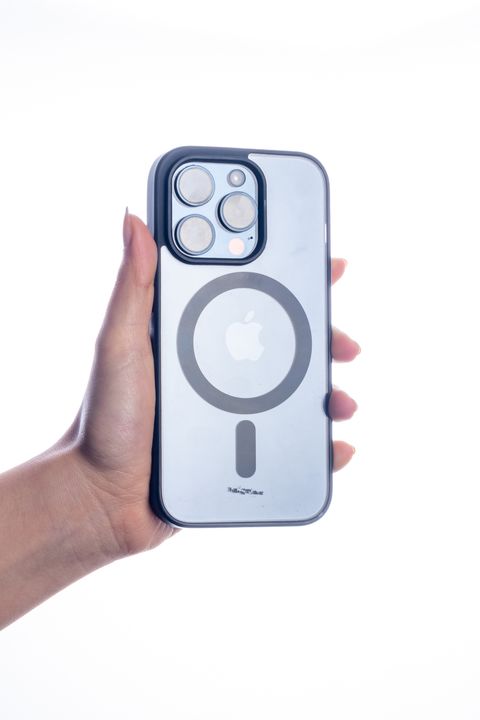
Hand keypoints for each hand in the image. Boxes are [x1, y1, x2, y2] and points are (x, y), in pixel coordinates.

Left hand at [69, 212, 359, 555]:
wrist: (105, 499)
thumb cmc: (104, 419)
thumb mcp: (119, 346)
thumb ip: (133, 287)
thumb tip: (134, 220)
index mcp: (193, 333)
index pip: (246, 290)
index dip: (286, 270)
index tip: (321, 258)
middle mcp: (218, 366)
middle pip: (285, 342)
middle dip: (323, 335)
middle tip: (346, 342)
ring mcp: (232, 409)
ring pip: (296, 392)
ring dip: (330, 391)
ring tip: (343, 402)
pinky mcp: (239, 449)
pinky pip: (290, 442)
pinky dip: (320, 444)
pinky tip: (337, 445)